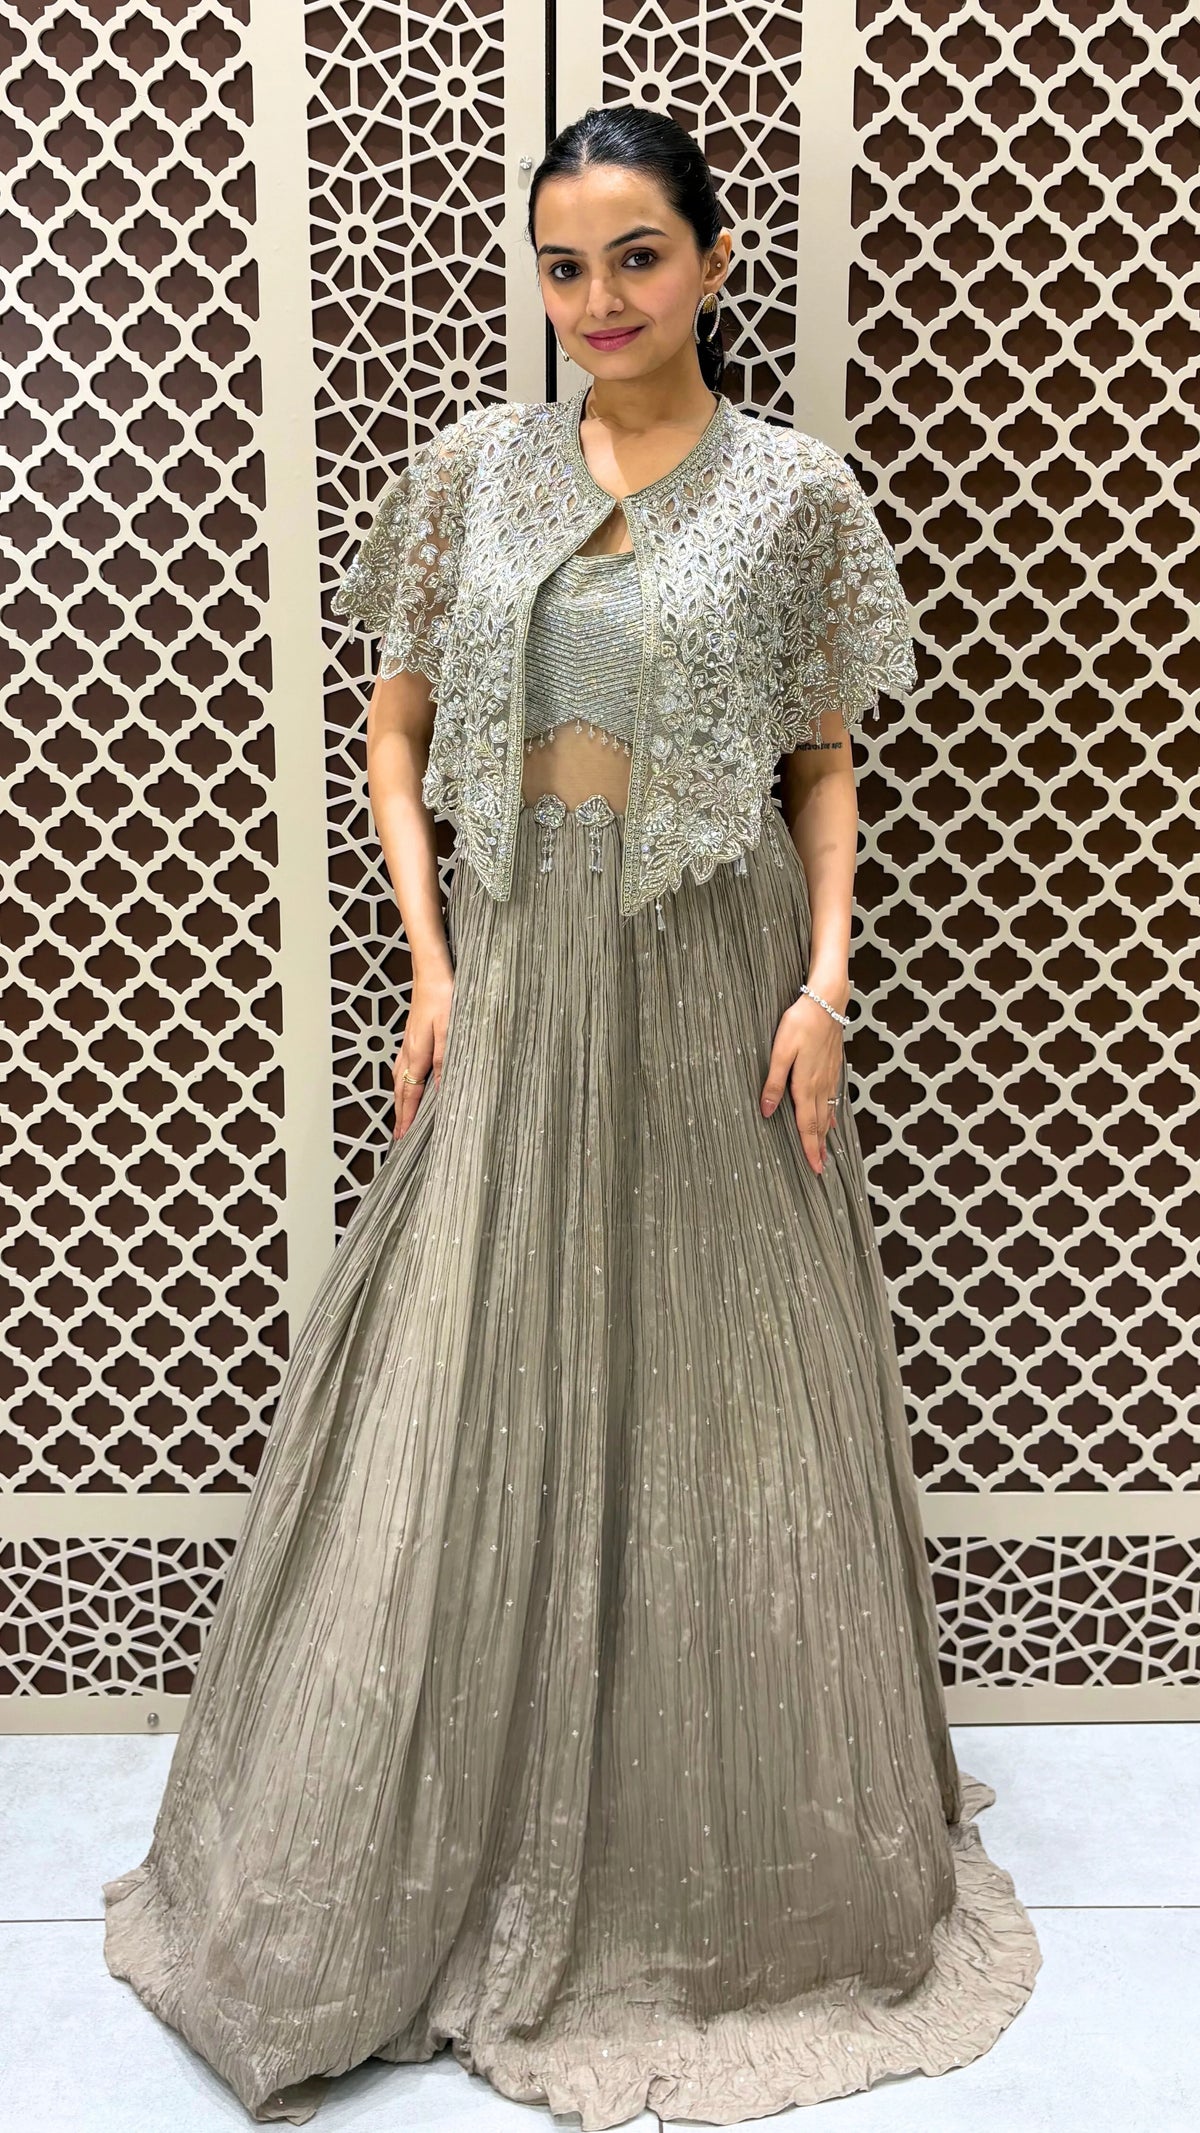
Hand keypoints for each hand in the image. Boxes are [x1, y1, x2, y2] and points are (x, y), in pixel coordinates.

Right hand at [393, 964, 454, 1139]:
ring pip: (399, 1077)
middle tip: (397, 1134)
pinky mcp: (412, 1033)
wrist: (431, 968)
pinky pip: (402, 1065)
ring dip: (399, 1098)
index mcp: (417, 1053)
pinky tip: (407, 1079)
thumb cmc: (443, 994)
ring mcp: (408, 1041)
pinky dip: (402, 1080)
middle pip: (400, 1089)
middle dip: (399, 1113)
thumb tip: (442, 1090)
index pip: (410, 1093)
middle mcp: (408, 1050)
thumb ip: (445, 1061)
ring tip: (400, 1113)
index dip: (407, 1117)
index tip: (402, 1137)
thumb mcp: (450, 1030)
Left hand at [759, 987, 846, 1174]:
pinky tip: (832, 1118)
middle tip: (821, 1168)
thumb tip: (767, 1110)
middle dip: (819, 1147)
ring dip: (826, 1133)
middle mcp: (821, 1085)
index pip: (807, 1125)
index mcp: (805, 1085)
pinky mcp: (833, 1066)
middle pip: (820, 1123)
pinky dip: (832, 1113)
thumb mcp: (780, 1051)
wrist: (828, 1001)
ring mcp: (829, 1076)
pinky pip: (833, 1097)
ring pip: (828, 1112)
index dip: (810, 1148)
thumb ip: (773, 1082)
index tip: (815, 1168)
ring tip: (826, 1150)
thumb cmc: (801, 1022)